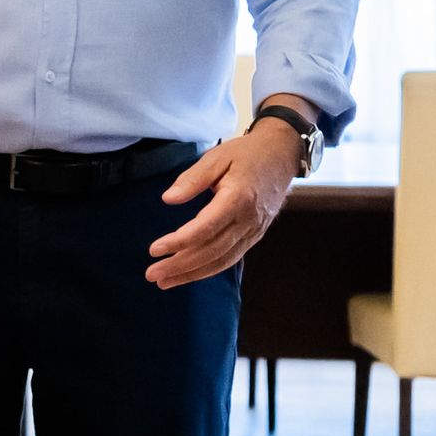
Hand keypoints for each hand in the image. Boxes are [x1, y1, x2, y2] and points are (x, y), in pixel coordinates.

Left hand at [147, 110, 305, 287]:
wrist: (282, 156)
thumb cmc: (247, 154)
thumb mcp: (217, 157)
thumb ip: (192, 178)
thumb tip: (168, 199)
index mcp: (238, 199)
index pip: (205, 228)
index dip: (179, 242)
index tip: (154, 250)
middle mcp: (248, 221)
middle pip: (212, 251)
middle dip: (180, 266)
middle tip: (152, 275)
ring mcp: (254, 231)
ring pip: (221, 260)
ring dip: (192, 274)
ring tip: (164, 282)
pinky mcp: (254, 236)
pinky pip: (230, 258)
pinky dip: (208, 269)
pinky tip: (188, 274)